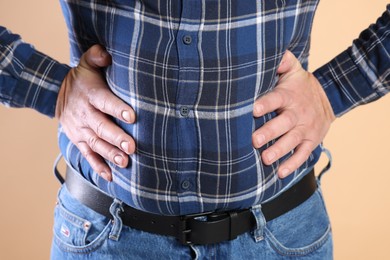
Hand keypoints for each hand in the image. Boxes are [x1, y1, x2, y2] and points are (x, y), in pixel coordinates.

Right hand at [56, 45, 135, 181]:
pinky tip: (110, 176)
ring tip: (125, 162)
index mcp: (90, 94)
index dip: (118, 108)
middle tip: (132, 146)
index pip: (104, 101)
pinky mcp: (78, 141)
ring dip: (110, 154)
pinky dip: (98, 166)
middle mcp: (84, 114)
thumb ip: (97, 57)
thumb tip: (106, 54)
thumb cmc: (83, 79)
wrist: (57, 94)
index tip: (132, 116)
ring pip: (96, 144)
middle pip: (101, 127)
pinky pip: (88, 155)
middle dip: (116, 138)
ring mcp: (80, 130)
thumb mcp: (87, 64)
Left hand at [252, 50, 335, 177]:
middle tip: (255, 140)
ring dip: (279, 150)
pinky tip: (281, 173)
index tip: (254, 109)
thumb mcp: (293, 70)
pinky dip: (293, 164)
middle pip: (284, 123)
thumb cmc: (300, 85)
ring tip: (265, 159)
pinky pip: (303, 155)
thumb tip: (270, 49)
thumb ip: (282, 61)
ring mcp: (306, 129)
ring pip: (292, 141)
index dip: (266, 104)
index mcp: (290, 95)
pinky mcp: (311, 141)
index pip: (277, 98)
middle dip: (270, 132)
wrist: (328, 98)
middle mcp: (298, 113)